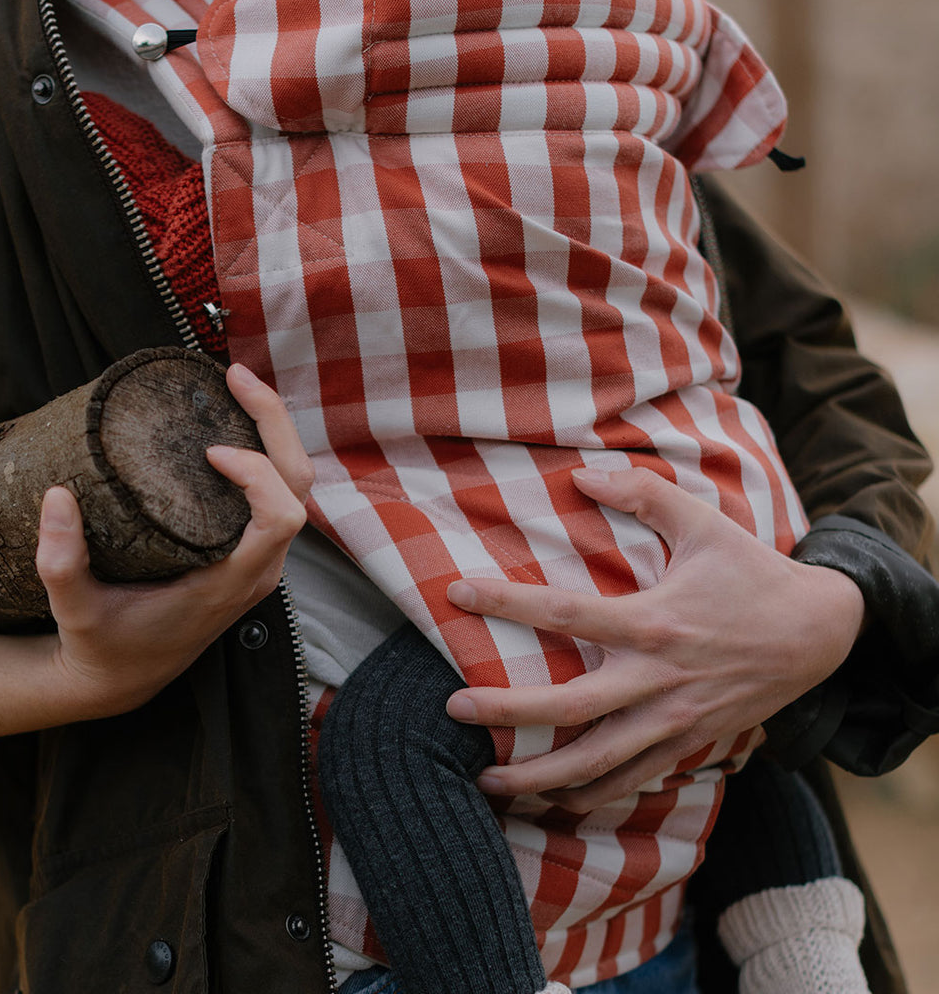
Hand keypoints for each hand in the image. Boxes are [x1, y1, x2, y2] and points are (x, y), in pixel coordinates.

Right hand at [37, 362, 313, 718]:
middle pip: (300, 486)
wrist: (121, 677)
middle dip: (275, 424)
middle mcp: (257, 570)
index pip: (280, 519)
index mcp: (228, 584)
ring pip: (296, 484)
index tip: (210, 450)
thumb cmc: (102, 644)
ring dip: (273, 430)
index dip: (259, 475)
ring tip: (235, 385)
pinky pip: (277, 490)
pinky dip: (263, 448)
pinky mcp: (249, 549)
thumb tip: (56, 496)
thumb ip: (60, 562)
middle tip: (234, 377)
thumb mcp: (73, 611)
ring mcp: (259, 560)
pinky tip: (230, 419)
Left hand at [444, 467, 864, 810]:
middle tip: (453, 709)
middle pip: (572, 707)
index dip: (507, 603)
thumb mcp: (703, 521)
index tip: (456, 593)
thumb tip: (581, 473)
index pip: (566, 613)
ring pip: (600, 762)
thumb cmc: (752, 571)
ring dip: (543, 778)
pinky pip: (636, 779)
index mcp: (654, 622)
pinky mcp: (692, 743)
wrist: (822, 634)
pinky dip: (595, 796)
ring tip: (489, 782)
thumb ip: (643, 492)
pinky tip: (555, 802)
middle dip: (509, 713)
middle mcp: (660, 679)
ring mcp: (677, 720)